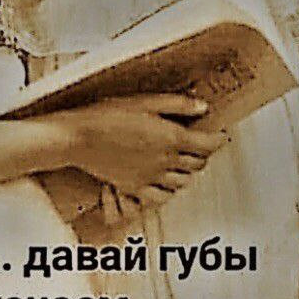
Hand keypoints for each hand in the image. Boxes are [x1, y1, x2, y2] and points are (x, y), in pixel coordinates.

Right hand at [52, 94, 227, 196]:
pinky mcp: (135, 187)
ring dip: (188, 171)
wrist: (79, 137)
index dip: (218, 139)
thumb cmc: (108, 115)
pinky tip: (165, 181)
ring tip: (183, 160)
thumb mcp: (146, 101)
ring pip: (183, 181)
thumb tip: (202, 107)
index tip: (219, 134)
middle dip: (203, 153)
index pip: (208, 144)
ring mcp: (150, 177)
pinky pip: (162, 196)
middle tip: (200, 143)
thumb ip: (178, 105)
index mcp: (171, 138)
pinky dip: (169, 190)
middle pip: (198, 163)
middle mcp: (165, 161)